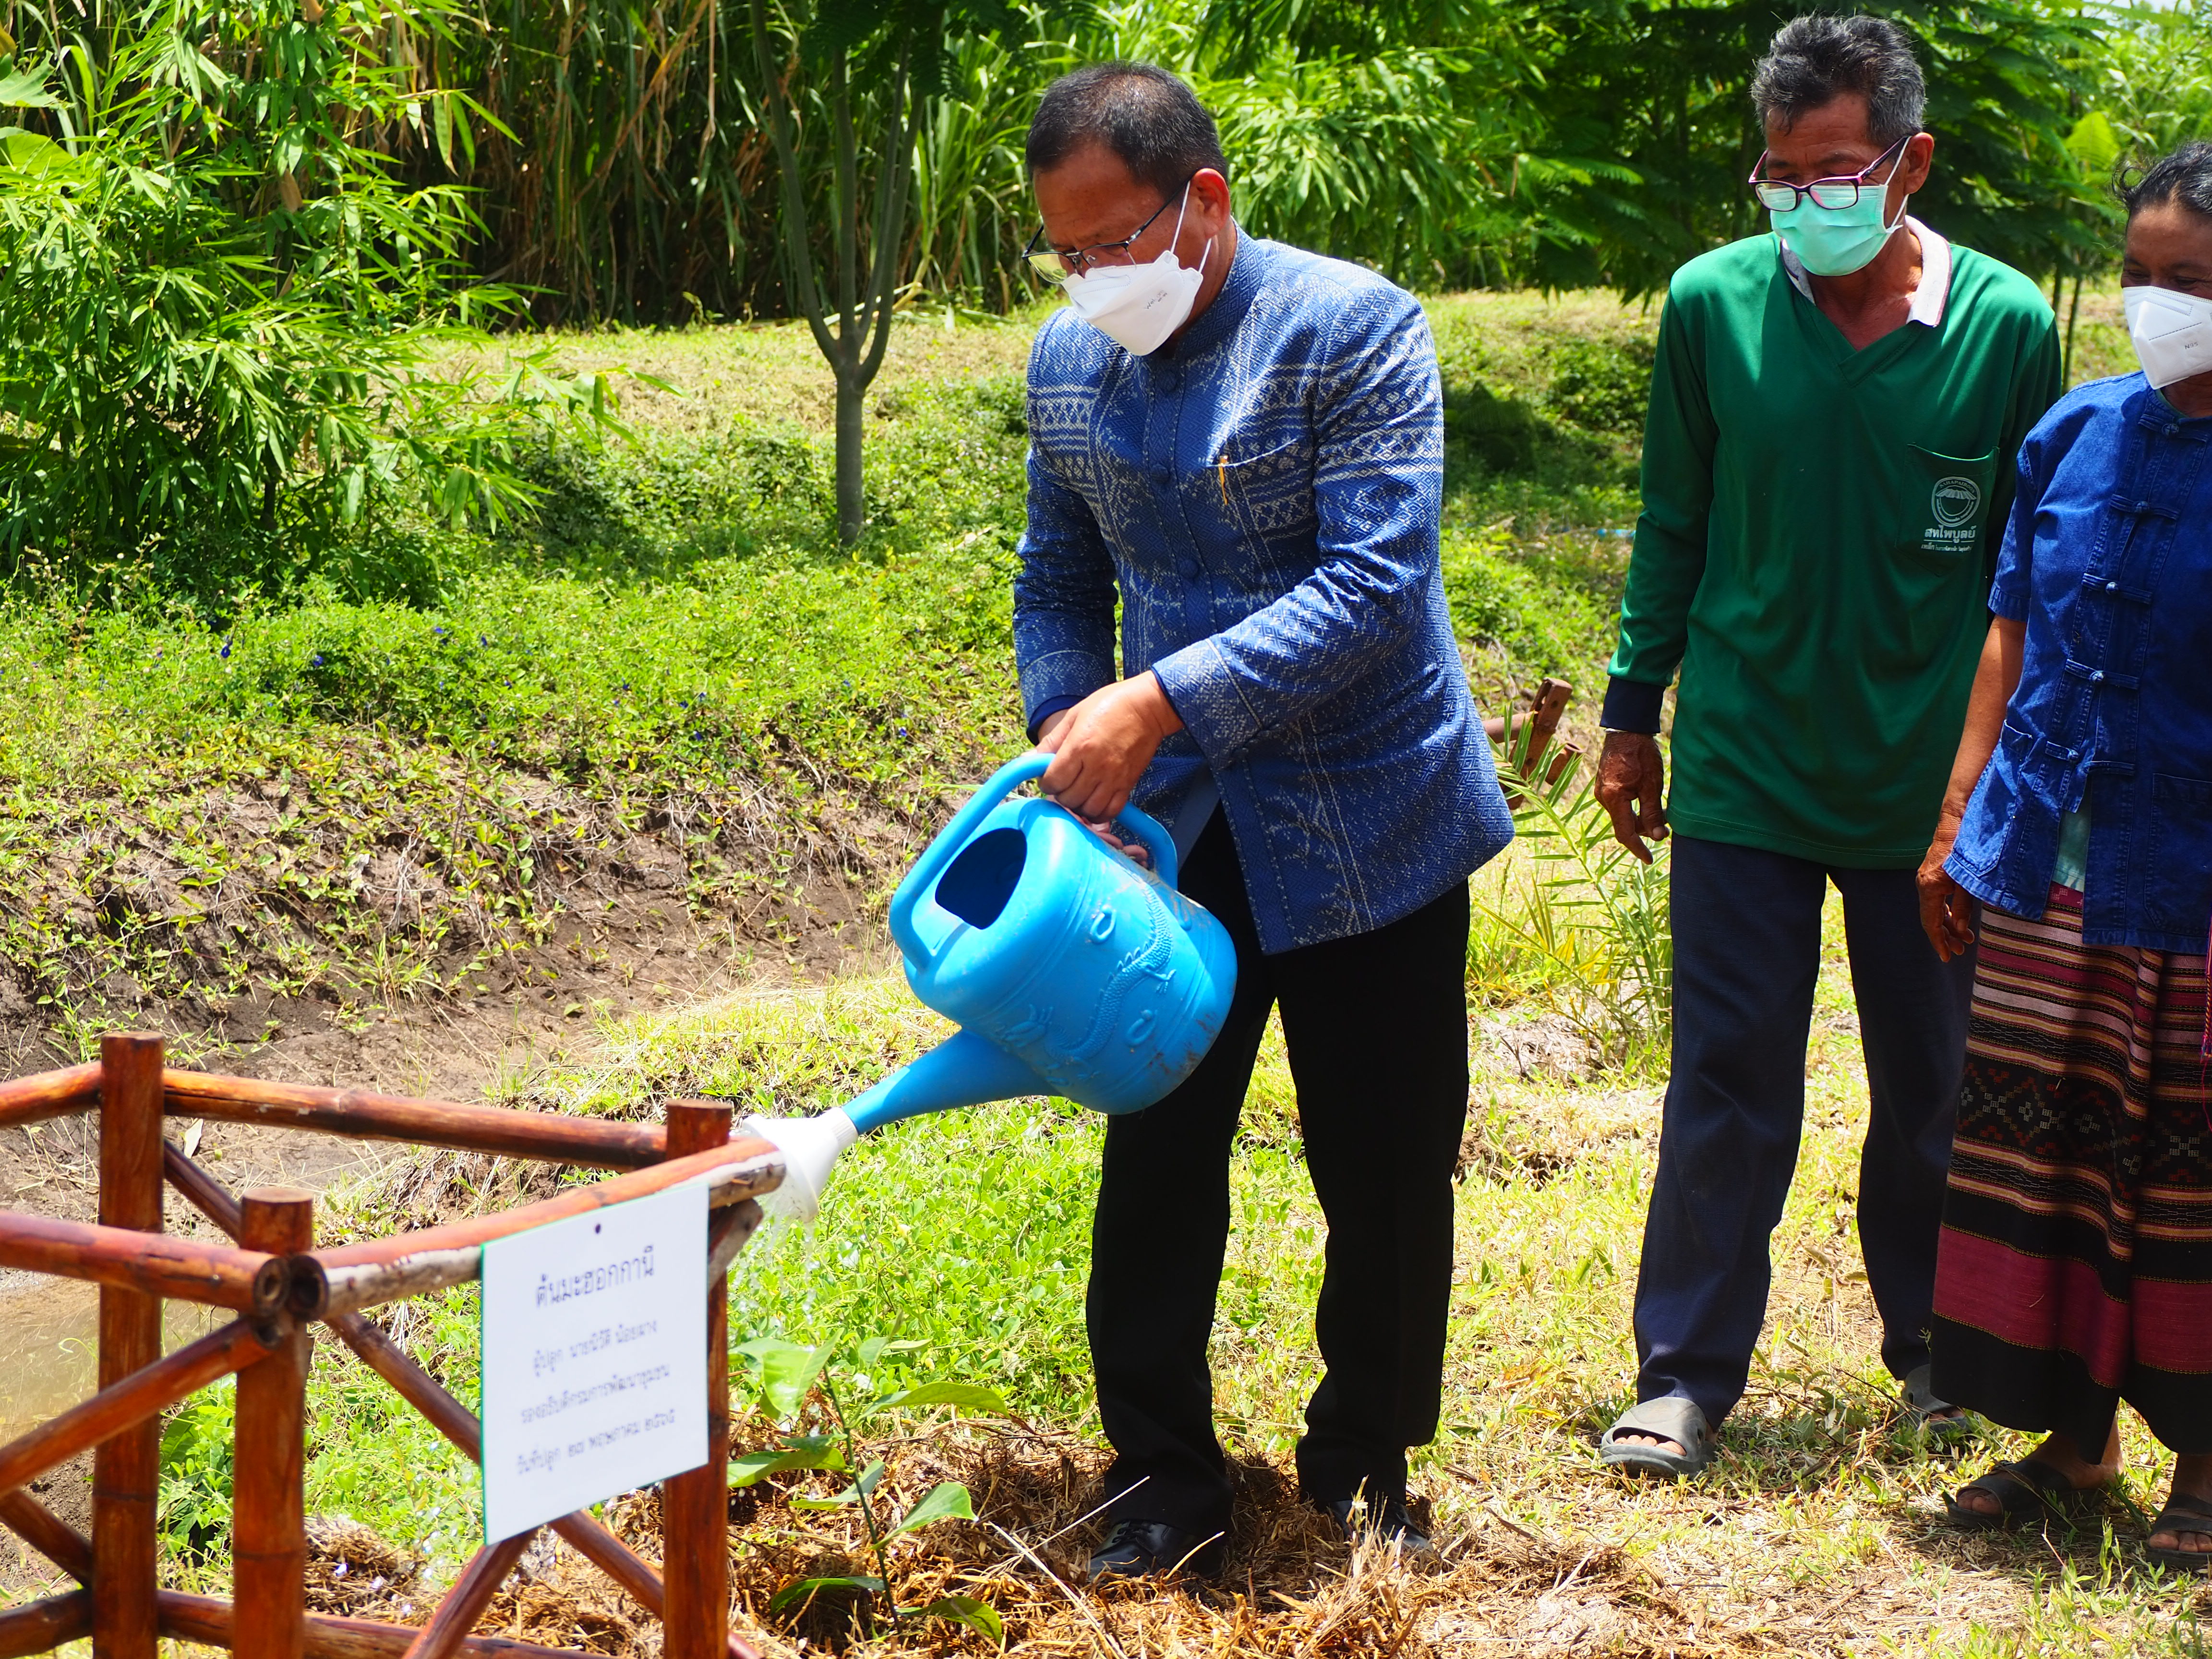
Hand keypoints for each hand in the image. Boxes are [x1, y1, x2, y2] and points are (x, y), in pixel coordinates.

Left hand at [1035, 674, 1182, 822]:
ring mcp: (1114, 777)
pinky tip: (1094, 802)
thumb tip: (1027, 758)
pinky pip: (1111, 811)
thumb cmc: (1110, 705)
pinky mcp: (1128, 784)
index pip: (1053, 781)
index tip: (1049, 777)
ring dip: (1078, 806)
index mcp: (1079, 746)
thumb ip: (1051, 740)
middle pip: (1068, 798)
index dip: (1046, 782)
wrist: (1148, 707)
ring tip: (1078, 793)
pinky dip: (1099, 813)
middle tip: (1063, 784)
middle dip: (1060, 794)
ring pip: (1088, 809)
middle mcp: (1096, 766)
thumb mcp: (1075, 715)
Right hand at [1595, 730, 1667, 863]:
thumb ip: (1653, 812)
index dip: (1638, 848)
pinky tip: (1646, 799)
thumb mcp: (1652, 784)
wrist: (1626, 730)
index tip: (1649, 859)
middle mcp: (1603, 798)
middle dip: (1644, 830)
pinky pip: (1619, 805)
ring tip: (1659, 811)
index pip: (1624, 833)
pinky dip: (1633, 808)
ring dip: (1640, 818)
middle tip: (1664, 826)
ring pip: (1622, 815)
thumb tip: (1657, 837)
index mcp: (1614, 798)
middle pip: (1624, 825)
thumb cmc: (1641, 754)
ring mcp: (1602, 792)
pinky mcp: (1604, 786)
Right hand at [1918, 818, 1976, 960]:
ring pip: (1934, 910)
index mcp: (1930, 887)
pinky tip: (1957, 919)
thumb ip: (1964, 906)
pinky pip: (1936, 900)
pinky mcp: (1932, 875)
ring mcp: (1926, 880)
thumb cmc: (1966, 850)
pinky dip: (1946, 913)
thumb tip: (1960, 929)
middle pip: (1931, 919)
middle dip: (1946, 937)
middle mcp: (1923, 885)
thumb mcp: (1969, 881)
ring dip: (1948, 925)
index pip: (1931, 923)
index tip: (1947, 957)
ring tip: (1965, 938)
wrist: (1957, 822)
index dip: (1939, 942)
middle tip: (1962, 950)